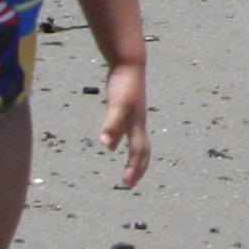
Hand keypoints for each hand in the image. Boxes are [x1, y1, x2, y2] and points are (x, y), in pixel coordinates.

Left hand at [98, 62, 149, 187]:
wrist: (129, 64)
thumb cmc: (124, 84)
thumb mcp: (117, 105)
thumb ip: (111, 124)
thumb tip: (106, 145)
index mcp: (137, 125)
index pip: (138, 152)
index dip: (134, 168)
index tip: (127, 184)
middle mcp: (138, 123)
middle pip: (142, 150)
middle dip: (138, 168)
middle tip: (131, 184)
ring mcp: (133, 116)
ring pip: (136, 141)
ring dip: (133, 157)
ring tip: (128, 168)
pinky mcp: (127, 110)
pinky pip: (126, 131)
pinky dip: (120, 140)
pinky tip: (112, 144)